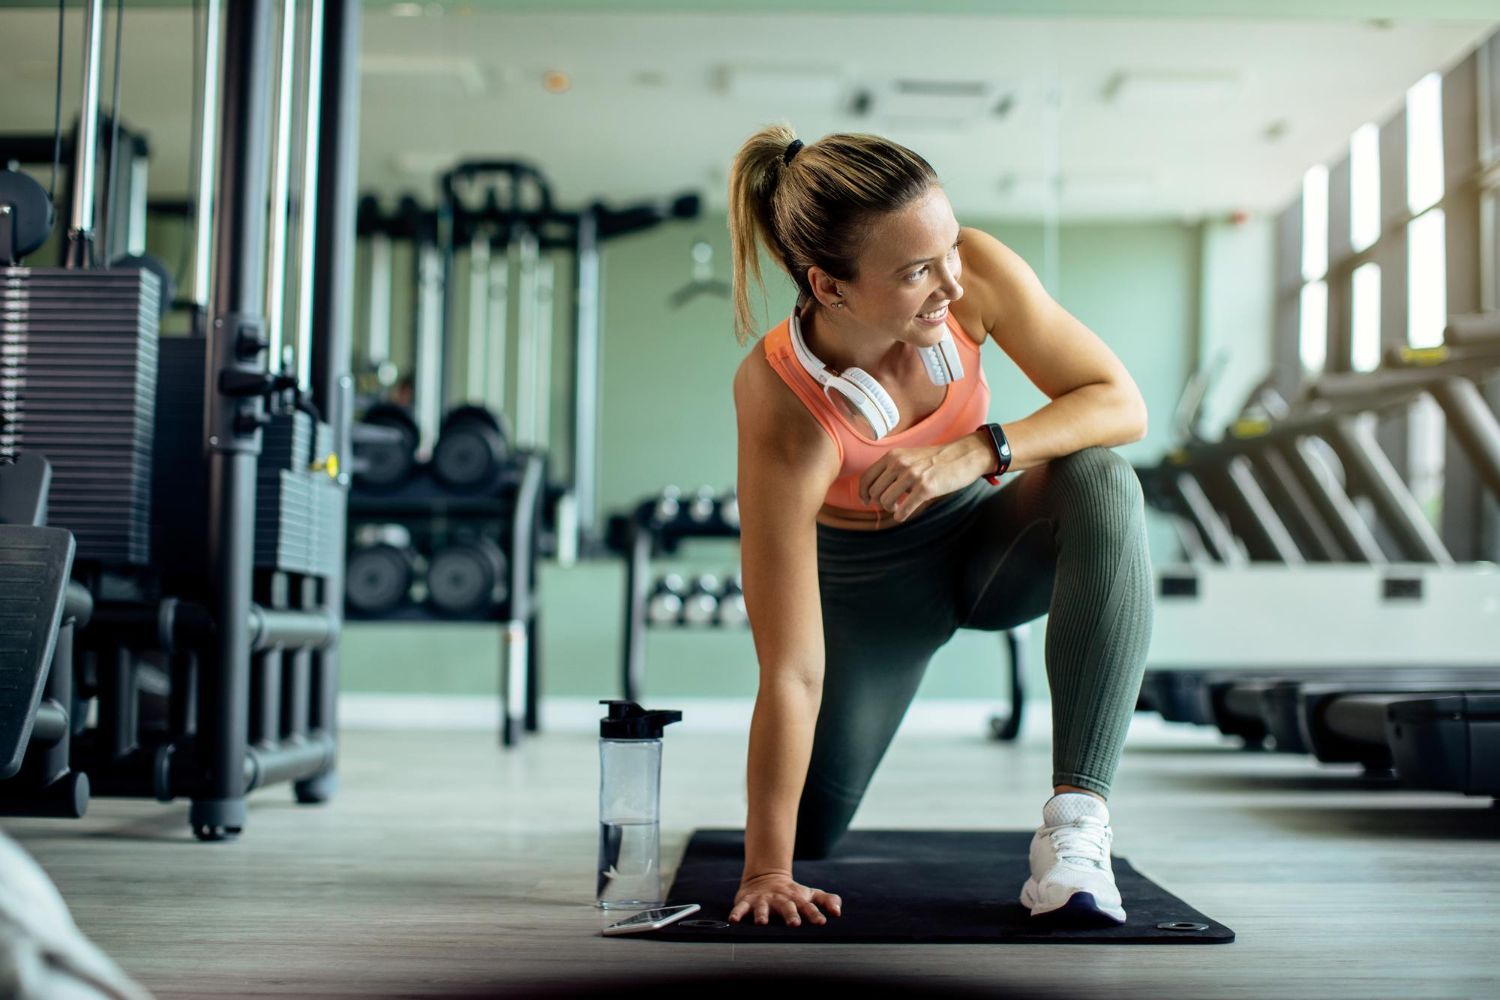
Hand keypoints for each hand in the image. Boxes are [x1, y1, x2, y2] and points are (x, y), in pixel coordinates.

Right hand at [729, 872, 842, 926]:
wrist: (766, 877)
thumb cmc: (792, 893)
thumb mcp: (810, 894)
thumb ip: (826, 901)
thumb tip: (838, 912)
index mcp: (797, 899)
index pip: (808, 907)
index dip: (815, 914)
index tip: (822, 921)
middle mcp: (781, 899)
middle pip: (786, 907)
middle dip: (790, 915)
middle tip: (794, 924)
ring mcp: (764, 900)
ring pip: (763, 908)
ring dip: (762, 914)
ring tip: (762, 923)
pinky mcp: (748, 901)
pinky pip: (741, 908)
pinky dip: (737, 913)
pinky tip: (734, 920)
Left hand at [859, 436, 988, 520]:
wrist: (963, 456)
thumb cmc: (936, 460)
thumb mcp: (910, 456)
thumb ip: (893, 468)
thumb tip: (876, 490)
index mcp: (893, 456)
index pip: (866, 477)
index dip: (863, 493)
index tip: (866, 502)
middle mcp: (899, 464)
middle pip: (875, 492)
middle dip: (880, 503)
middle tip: (892, 505)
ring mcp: (912, 476)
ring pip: (886, 501)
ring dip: (891, 509)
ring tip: (900, 507)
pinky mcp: (925, 488)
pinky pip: (903, 510)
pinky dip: (901, 516)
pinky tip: (905, 514)